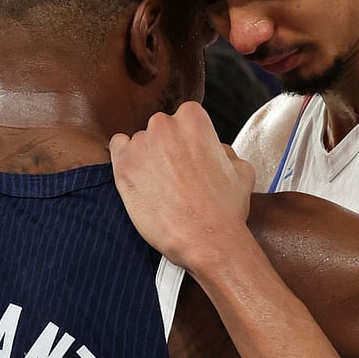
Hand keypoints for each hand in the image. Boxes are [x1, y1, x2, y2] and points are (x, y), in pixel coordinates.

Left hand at [110, 101, 255, 271]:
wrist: (207, 240)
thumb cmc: (226, 208)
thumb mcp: (241, 168)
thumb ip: (224, 149)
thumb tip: (215, 149)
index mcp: (193, 118)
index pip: (183, 119)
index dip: (187, 143)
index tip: (189, 160)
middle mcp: (164, 124)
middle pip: (160, 130)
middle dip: (166, 149)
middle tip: (175, 176)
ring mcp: (141, 143)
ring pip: (139, 142)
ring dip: (147, 159)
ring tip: (160, 187)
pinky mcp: (123, 165)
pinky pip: (117, 149)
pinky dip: (126, 162)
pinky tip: (139, 181)